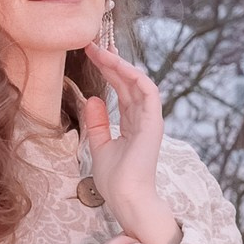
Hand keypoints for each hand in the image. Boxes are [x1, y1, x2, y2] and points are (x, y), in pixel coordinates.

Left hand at [80, 43, 179, 243]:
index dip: (108, 71)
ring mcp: (150, 120)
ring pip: (138, 82)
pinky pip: (148, 92)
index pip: (122, 90)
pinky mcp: (153, 123)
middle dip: (111, 62)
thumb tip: (93, 99)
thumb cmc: (116, 180)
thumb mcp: (99, 146)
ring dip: (120, 65)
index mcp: (133, 124)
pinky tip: (117, 65)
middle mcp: (143, 118)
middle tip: (91, 45)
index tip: (90, 55)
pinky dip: (134, 76)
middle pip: (128, 82)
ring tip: (101, 51)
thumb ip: (97, 123)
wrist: (127, 199)